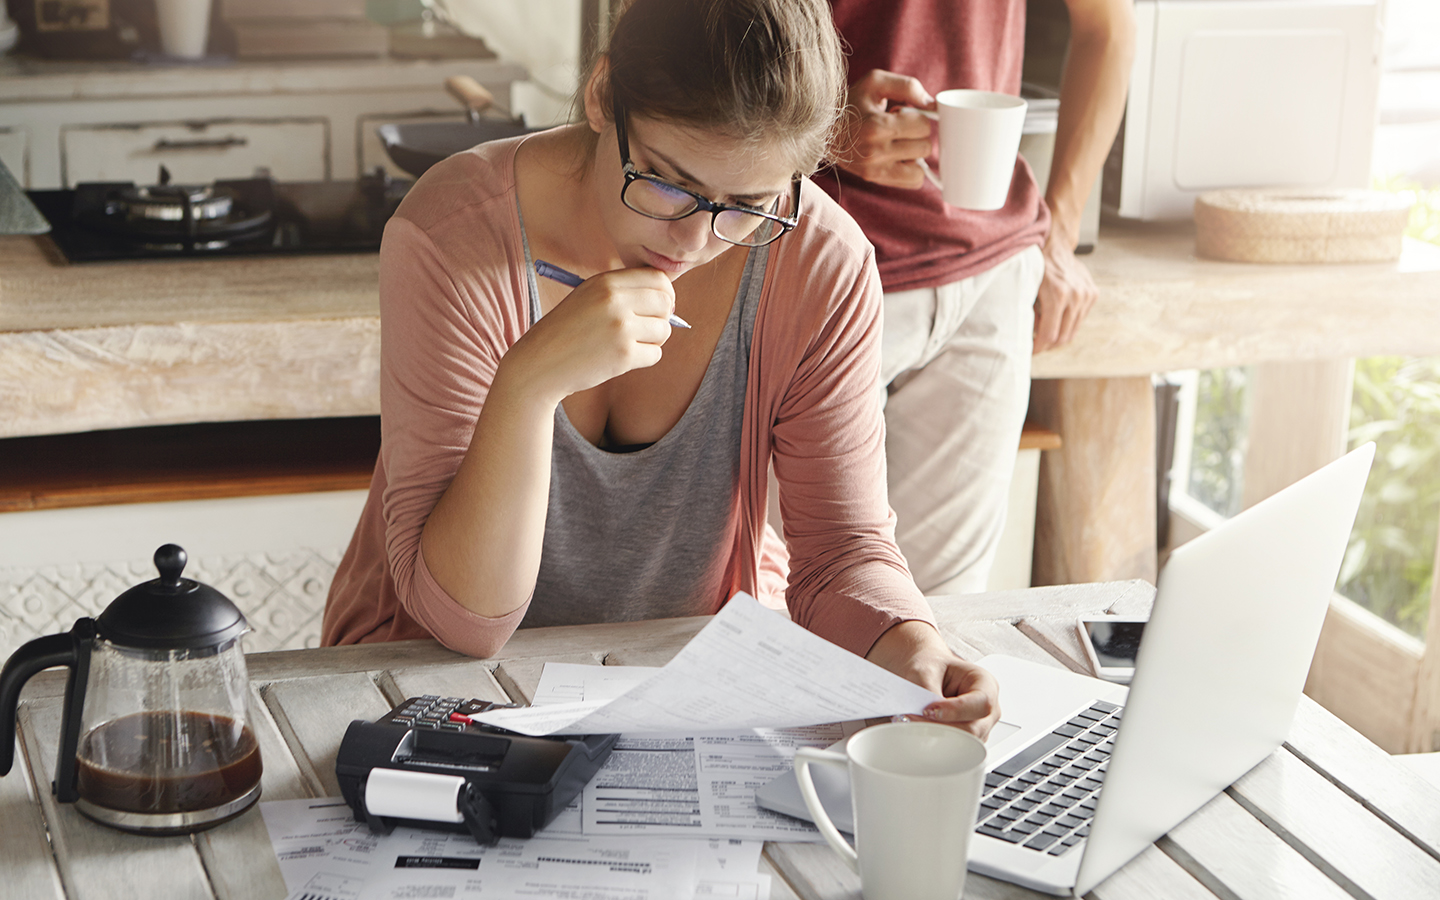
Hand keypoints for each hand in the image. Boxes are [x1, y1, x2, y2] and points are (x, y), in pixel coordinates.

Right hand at [506, 268, 676, 402]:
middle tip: (647, 329)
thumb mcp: (588, 297)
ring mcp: (620, 328)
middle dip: (662, 318)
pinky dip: (644, 359)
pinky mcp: (623, 355)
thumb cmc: (566, 331)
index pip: (658, 279)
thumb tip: (667, 300)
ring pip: (664, 331)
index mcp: (606, 282)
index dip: (666, 294)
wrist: (539, 363)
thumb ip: (623, 291)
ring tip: (627, 344)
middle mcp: (615, 301)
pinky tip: (621, 359)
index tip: (660, 307)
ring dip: (652, 340)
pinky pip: (655, 354)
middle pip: (666, 304)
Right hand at [834, 69, 936, 188]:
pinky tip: (899, 157)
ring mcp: (875, 169)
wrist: (822, 129)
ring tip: (898, 142)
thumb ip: (907, 86)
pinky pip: (913, 182)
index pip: (923, 125)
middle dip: (917, 135)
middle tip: (900, 128)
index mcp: (877, 125)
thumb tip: (931, 103)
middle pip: (924, 146)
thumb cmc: (851, 103)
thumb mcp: (875, 82)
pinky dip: (912, 170)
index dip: (918, 117)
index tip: (903, 114)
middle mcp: (876, 151)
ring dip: (914, 153)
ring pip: (921, 167)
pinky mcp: (875, 178)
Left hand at [866, 620, 1000, 739]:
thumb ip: (928, 691)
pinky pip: (956, 748)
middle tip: (914, 719)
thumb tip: (926, 715)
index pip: (981, 703)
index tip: (930, 710)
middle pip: (974, 729)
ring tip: (913, 722)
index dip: (956, 710)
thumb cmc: (933, 668)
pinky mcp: (968, 740)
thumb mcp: (926, 671)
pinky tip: (920, 730)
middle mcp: (989, 708)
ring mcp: (980, 727)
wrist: (928, 675)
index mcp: (986, 684)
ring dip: (937, 736)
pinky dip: (936, 741)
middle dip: (942, 727)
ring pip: (965, 743)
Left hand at [1032, 234, 1098, 353]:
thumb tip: (1030, 337)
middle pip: (1063, 336)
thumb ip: (1031, 314)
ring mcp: (1087, 295)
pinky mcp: (1093, 294)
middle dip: (1049, 345)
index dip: (1039, 347)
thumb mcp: (1028, 290)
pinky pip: (1080, 318)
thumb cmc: (1037, 268)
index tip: (1031, 351)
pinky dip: (1068, 323)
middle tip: (1037, 345)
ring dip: (1059, 336)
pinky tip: (1057, 319)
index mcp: (1058, 295)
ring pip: (1073, 330)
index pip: (1050, 334)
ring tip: (1046, 333)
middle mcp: (1076, 296)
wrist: (1055, 247)